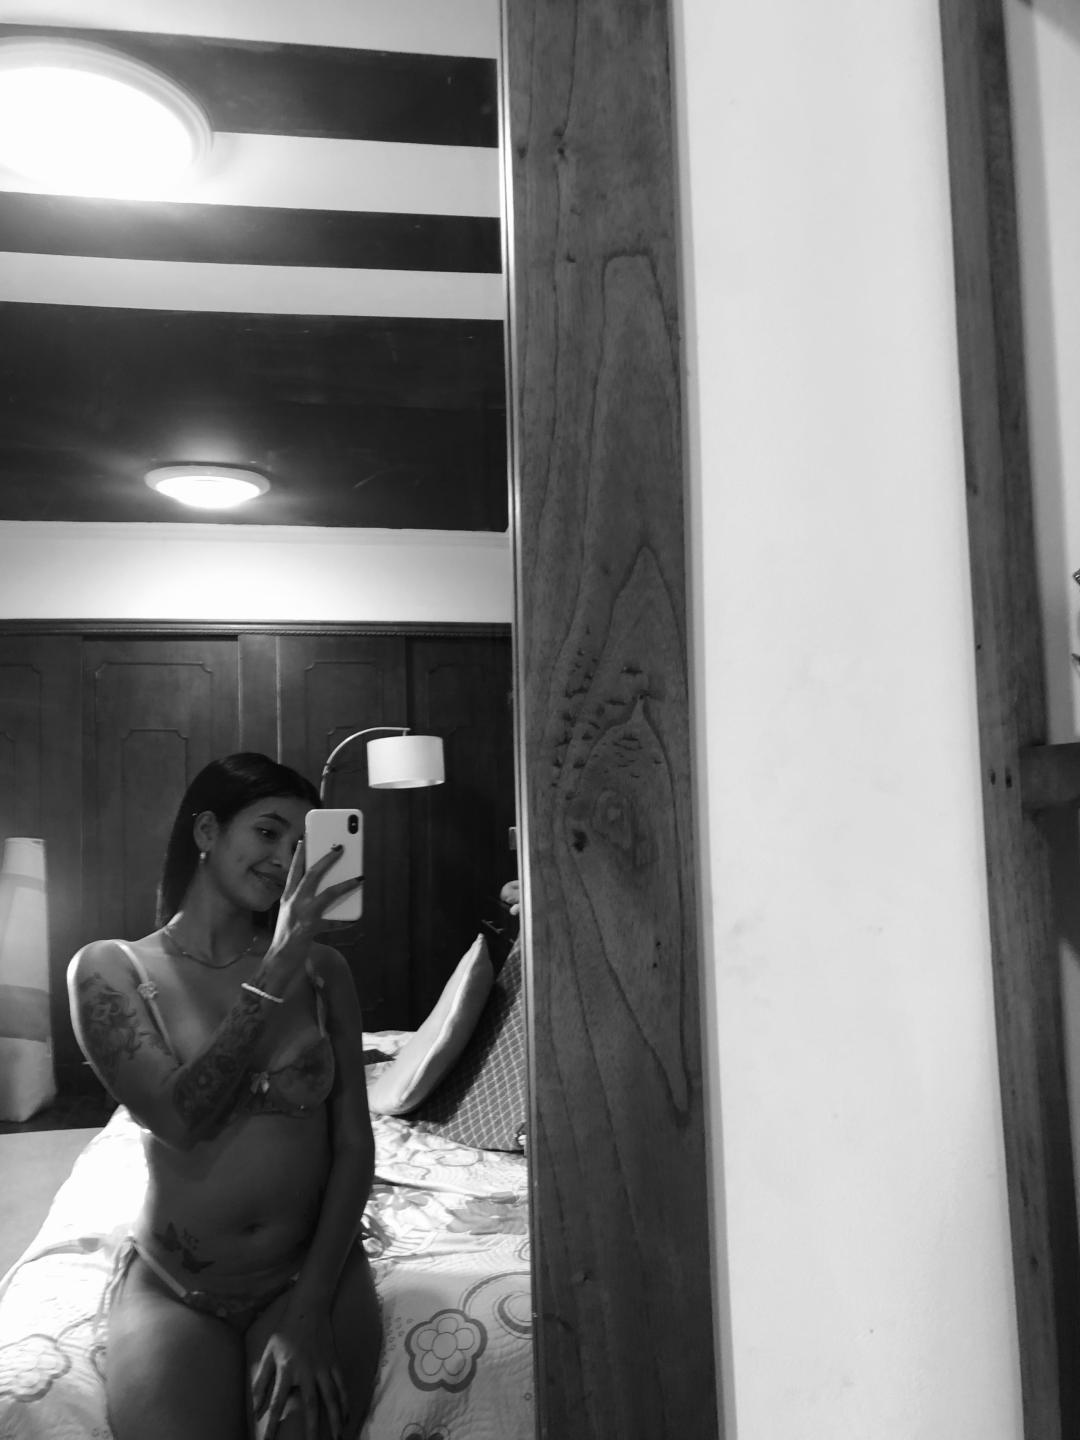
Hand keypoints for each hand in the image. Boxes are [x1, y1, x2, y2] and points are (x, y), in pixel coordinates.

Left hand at [251, 1311, 347, 1439]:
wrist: (309, 1308)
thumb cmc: (285, 1332)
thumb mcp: (268, 1354)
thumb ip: (261, 1382)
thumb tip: (254, 1410)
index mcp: (286, 1369)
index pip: (277, 1403)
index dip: (271, 1425)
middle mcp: (306, 1370)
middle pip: (310, 1404)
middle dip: (311, 1428)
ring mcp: (323, 1366)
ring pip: (331, 1397)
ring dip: (334, 1419)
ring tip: (336, 1438)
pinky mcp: (334, 1362)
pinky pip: (341, 1385)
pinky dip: (345, 1402)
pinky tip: (346, 1417)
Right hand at [270, 841, 362, 963]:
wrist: (278, 961)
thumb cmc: (288, 938)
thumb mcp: (293, 916)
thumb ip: (307, 903)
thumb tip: (331, 890)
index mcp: (287, 898)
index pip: (293, 870)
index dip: (300, 853)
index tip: (305, 838)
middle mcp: (293, 902)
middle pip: (311, 873)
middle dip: (327, 859)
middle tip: (340, 847)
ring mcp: (301, 913)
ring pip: (327, 892)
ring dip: (344, 884)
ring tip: (359, 878)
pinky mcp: (311, 926)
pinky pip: (334, 920)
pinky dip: (346, 919)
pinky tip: (356, 918)